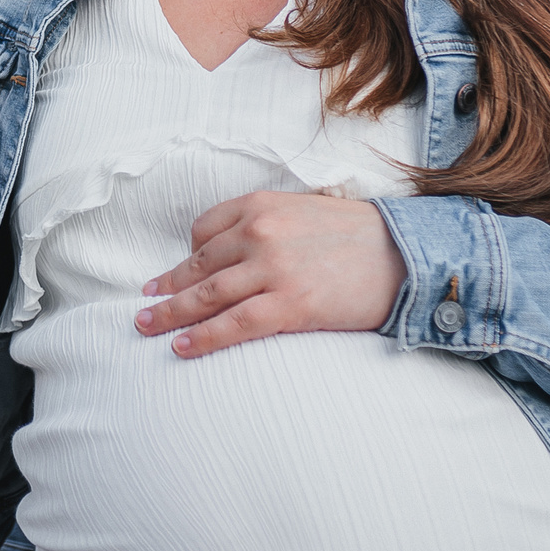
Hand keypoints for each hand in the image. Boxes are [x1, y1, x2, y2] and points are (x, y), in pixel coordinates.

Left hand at [135, 191, 405, 355]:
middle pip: (198, 264)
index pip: (205, 230)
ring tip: (146, 325)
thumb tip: (231, 249)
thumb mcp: (305, 210)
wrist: (406, 255)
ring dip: (170, 313)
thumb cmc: (359, 235)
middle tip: (143, 302)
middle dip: (166, 286)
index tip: (178, 273)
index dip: (189, 255)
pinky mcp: (289, 304)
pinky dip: (202, 337)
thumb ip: (267, 223)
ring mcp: (272, 269)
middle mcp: (260, 231)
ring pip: (206, 295)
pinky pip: (232, 325)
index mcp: (262, 203)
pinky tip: (181, 346)